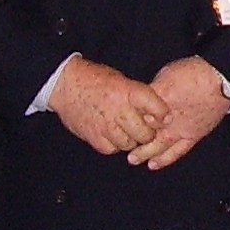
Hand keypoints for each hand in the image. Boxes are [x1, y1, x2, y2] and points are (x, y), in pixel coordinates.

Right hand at [50, 55, 168, 154]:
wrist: (65, 85)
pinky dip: (114, 144)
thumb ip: (138, 97)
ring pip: (129, 144)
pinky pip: (112, 149)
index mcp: (128, 91)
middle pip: (145, 133)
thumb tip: (159, 114)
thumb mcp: (122, 80)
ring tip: (126, 130)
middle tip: (145, 129)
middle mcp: (118, 110)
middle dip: (148, 133)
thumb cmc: (96, 80)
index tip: (164, 117)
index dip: (162, 115)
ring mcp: (105, 125)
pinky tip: (112, 134)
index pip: (155, 107)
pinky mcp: (94, 137)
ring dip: (131, 140)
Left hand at [131, 56, 229, 168]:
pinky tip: (153, 164)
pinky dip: (165, 159)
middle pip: (143, 133)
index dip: (126, 121)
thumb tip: (143, 99)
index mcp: (157, 101)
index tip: (118, 125)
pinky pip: (177, 151)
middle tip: (122, 144)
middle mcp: (166, 118)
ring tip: (133, 159)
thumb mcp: (166, 74)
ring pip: (157, 146)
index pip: (135, 114)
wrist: (220, 79)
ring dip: (144, 153)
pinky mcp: (193, 136)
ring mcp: (179, 129)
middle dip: (132, 140)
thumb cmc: (194, 72)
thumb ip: (153, 89)